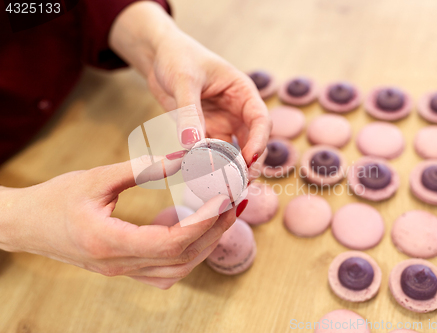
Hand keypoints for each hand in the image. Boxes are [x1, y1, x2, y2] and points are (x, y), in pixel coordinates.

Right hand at [0, 157, 234, 288]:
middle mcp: (118, 264)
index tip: (224, 199)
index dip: (203, 222)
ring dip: (204, 246)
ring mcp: (121, 272)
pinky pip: (164, 272)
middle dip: (214, 232)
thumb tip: (182, 157)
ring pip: (177, 270)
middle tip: (233, 204)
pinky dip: (186, 255)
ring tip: (221, 217)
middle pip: (182, 258)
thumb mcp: (96, 178)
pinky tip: (193, 231)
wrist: (25, 225)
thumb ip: (141, 169)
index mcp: (109, 242)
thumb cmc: (54, 200)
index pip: (172, 241)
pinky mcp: (121, 269)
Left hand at [109, 2, 271, 171]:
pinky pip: (210, 153)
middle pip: (252, 141)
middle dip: (249, 163)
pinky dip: (208, 166)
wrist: (159, 57)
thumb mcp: (184, 80)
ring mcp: (222, 123)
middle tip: (241, 184)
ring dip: (231, 169)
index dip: (259, 141)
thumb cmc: (178, 57)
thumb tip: (191, 145)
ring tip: (225, 188)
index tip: (249, 159)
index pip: (260, 119)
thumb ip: (189, 112)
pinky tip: (202, 178)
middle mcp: (237, 111)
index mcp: (243, 92)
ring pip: (233, 151)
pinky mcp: (205, 132)